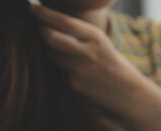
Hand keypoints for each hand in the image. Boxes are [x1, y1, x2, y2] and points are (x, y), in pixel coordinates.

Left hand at [30, 4, 149, 117]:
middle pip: (50, 37)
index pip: (63, 21)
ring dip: (48, 51)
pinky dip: (58, 69)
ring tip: (60, 52)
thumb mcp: (100, 42)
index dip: (44, 13)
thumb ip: (78, 33)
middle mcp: (86, 51)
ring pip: (50, 55)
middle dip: (40, 31)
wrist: (127, 92)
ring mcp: (78, 69)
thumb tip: (50, 21)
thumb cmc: (110, 64)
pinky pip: (56, 71)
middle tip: (38, 28)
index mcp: (95, 37)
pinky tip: (72, 71)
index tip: (32, 8)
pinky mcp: (73, 84)